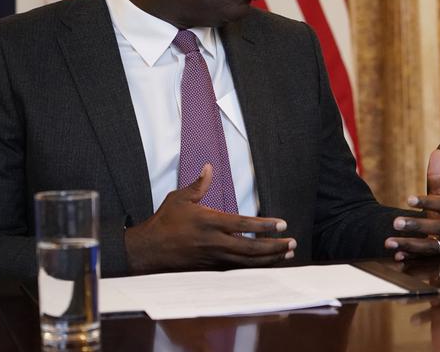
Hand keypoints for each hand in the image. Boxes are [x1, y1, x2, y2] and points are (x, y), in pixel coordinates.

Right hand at [124, 164, 295, 272]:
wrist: (147, 251)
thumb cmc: (164, 222)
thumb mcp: (179, 198)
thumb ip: (198, 185)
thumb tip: (209, 168)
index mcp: (210, 222)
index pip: (244, 225)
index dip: (265, 226)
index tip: (283, 225)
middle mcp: (215, 243)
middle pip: (252, 249)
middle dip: (275, 247)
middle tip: (292, 243)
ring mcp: (213, 258)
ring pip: (247, 262)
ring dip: (269, 259)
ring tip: (287, 254)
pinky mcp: (210, 269)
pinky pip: (237, 270)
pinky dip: (254, 268)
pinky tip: (267, 264)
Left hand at [384, 150, 439, 260]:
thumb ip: (438, 176)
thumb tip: (436, 152)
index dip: (427, 202)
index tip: (408, 199)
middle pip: (438, 228)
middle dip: (417, 226)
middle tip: (395, 222)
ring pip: (431, 248)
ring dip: (410, 245)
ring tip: (389, 242)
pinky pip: (427, 260)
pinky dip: (412, 258)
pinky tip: (397, 255)